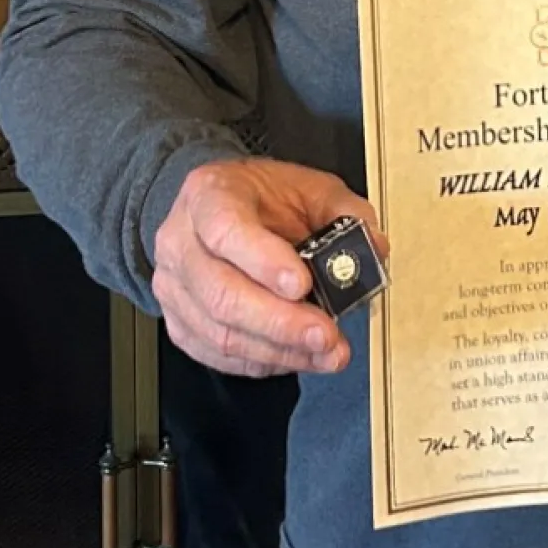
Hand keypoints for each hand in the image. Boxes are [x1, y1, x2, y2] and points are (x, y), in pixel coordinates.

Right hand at [153, 158, 386, 377]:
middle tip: (325, 333)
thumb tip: (374, 246)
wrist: (217, 208)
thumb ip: (344, 211)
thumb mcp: (308, 186)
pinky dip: (263, 361)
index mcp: (209, 194)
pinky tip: (297, 357)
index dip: (263, 261)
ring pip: (220, 332)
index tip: (302, 284)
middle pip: (222, 293)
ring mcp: (173, 287)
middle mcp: (181, 241)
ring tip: (325, 352)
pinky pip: (218, 354)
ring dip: (278, 350)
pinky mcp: (179, 323)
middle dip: (280, 321)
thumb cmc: (261, 198)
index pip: (226, 229)